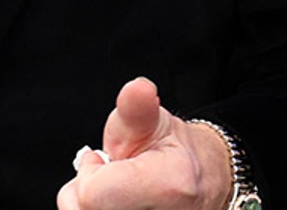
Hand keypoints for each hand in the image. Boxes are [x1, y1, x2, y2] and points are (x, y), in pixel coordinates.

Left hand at [56, 77, 231, 209]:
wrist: (200, 182)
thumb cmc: (170, 150)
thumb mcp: (151, 120)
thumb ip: (135, 105)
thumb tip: (138, 88)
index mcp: (167, 186)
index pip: (92, 196)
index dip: (88, 174)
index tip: (101, 161)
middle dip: (86, 191)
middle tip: (105, 175)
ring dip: (91, 204)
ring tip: (112, 188)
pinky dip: (99, 209)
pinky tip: (115, 201)